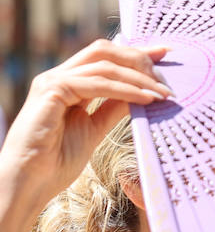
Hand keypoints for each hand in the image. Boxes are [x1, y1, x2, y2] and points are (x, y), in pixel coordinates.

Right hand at [0, 39, 169, 207]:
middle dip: (139, 58)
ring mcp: (53, 81)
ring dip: (139, 78)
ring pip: (104, 65)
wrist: (30, 181)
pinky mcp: (51, 91)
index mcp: (69, 84)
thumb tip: (140, 94)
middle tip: (167, 76)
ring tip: (164, 93)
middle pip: (104, 51)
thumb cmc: (56, 160)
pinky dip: (125, 90)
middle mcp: (59, 77)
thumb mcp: (94, 130)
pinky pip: (97, 84)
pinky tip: (147, 99)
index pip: (105, 57)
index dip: (136, 53)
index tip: (165, 52)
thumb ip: (112, 109)